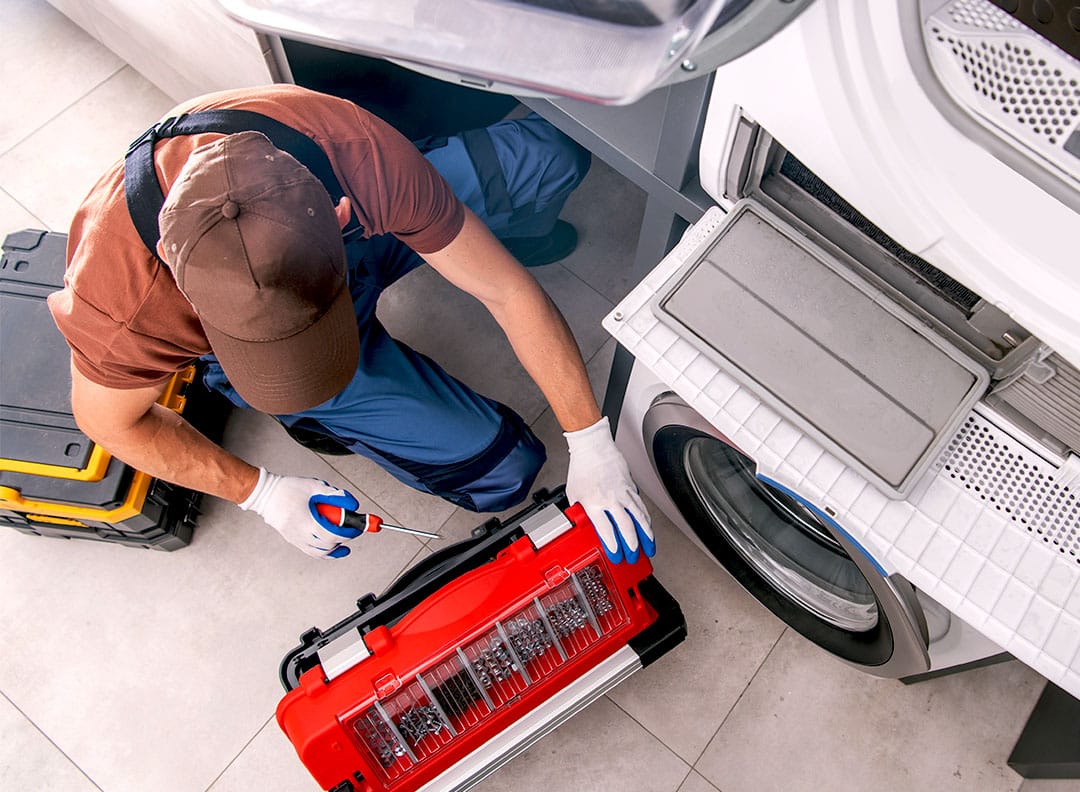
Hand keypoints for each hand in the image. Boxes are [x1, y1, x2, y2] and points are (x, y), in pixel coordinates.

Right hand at [239, 468, 361, 558]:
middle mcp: (300, 534)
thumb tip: (353, 504)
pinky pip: (312, 552)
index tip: (358, 526)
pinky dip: (325, 552)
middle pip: (328, 545)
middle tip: (355, 529)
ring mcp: (296, 539)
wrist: (264, 494)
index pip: (332, 534)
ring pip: (320, 553)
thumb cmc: (288, 489)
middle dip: (345, 538)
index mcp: (305, 521)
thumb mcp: (314, 486)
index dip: (348, 532)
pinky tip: (333, 548)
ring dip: (335, 548)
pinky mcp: (293, 540)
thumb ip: (335, 495)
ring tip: (346, 542)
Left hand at [564, 417, 654, 563]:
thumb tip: (583, 526)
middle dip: (632, 547)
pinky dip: (646, 520)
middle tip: (633, 558)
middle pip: (627, 528)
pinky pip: (641, 507)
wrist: (593, 447)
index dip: (614, 547)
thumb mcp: (574, 495)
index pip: (607, 531)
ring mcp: (624, 493)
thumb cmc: (582, 468)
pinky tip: (648, 528)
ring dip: (646, 536)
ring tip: (649, 548)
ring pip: (639, 518)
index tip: (616, 556)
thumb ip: (579, 513)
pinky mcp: (631, 487)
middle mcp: (611, 500)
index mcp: (594, 504)